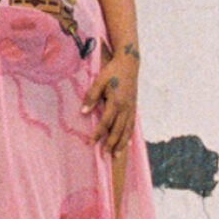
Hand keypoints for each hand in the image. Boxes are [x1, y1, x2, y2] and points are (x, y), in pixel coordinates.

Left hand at [83, 43, 137, 159]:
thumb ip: (91, 96)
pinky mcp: (134, 106)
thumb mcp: (99, 80)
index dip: (98, 134)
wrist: (129, 62)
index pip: (106, 122)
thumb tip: (84, 111)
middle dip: (111, 144)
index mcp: (116, 102)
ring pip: (126, 130)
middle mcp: (125, 107)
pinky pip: (132, 125)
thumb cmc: (112, 71)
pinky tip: (127, 143)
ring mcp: (131, 108)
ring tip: (117, 156)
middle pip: (117, 130)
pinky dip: (129, 135)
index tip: (91, 143)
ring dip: (121, 144)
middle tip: (104, 156)